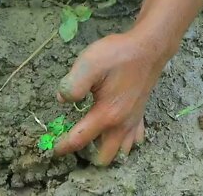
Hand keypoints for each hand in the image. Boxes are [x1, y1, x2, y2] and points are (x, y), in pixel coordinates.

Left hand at [54, 32, 171, 165]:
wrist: (149, 47)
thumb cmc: (118, 55)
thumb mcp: (89, 64)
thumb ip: (72, 85)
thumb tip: (61, 99)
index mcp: (106, 114)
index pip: (81, 140)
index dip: (65, 147)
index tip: (53, 150)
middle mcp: (121, 124)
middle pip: (104, 155)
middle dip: (88, 156)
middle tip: (74, 145)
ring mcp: (133, 121)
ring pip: (121, 151)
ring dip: (106, 151)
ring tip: (92, 143)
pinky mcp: (140, 114)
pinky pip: (134, 140)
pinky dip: (124, 144)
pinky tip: (115, 134)